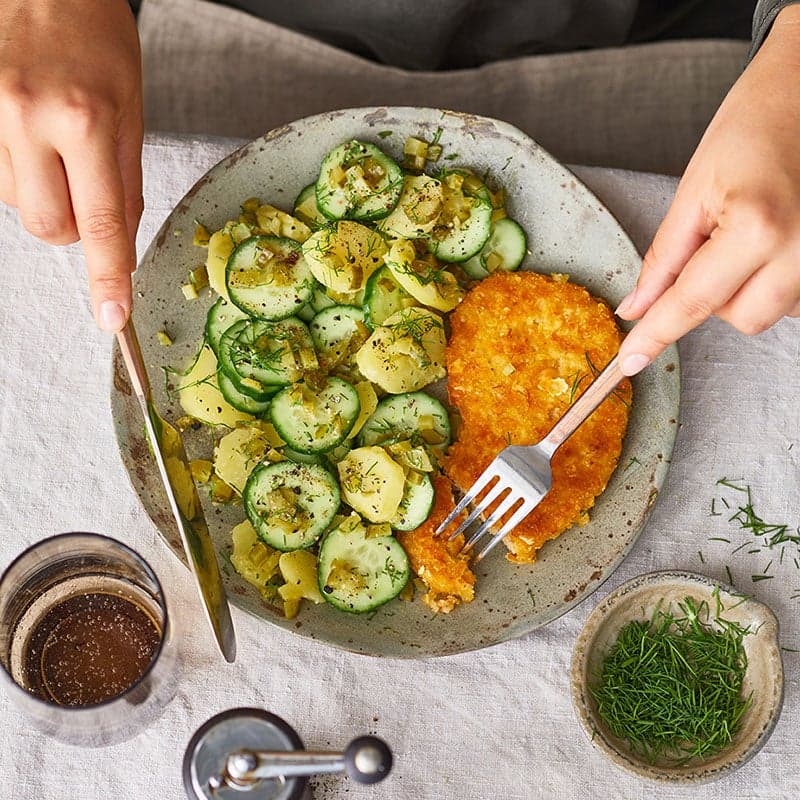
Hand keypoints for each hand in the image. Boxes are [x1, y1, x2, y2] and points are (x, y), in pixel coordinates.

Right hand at [0, 0, 142, 331]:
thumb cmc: (91, 32)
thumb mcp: (131, 104)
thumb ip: (127, 178)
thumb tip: (120, 243)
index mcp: (86, 118)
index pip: (101, 221)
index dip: (107, 277)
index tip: (111, 317)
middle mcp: (28, 118)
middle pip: (51, 229)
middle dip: (75, 227)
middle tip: (86, 185)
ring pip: (19, 206)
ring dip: (43, 194)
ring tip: (53, 143)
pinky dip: (16, 172)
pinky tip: (26, 135)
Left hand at [616, 5, 799, 375]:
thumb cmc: (752, 127)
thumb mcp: (694, 192)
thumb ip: (664, 259)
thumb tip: (637, 308)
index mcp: (757, 229)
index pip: (691, 303)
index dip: (654, 336)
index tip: (629, 363)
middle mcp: (799, 252)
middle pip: (738, 318)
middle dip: (712, 296)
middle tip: (711, 244)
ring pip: (766, 312)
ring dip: (743, 287)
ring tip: (747, 231)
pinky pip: (791, 297)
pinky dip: (770, 280)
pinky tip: (772, 239)